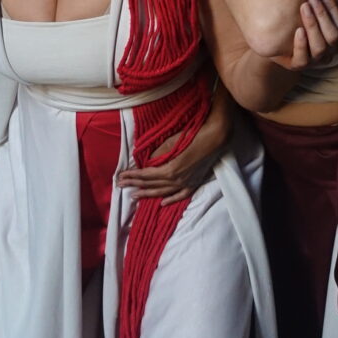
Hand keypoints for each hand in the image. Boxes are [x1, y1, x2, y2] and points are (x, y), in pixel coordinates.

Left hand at [116, 89, 233, 204]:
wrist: (216, 137)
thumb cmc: (194, 135)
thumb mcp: (171, 142)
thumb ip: (158, 154)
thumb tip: (146, 163)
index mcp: (170, 169)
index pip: (146, 175)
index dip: (132, 176)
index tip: (120, 176)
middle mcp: (177, 180)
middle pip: (152, 184)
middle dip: (134, 184)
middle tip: (120, 185)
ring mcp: (186, 183)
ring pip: (163, 191)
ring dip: (147, 193)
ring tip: (134, 195)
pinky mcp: (194, 182)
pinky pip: (180, 195)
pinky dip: (171, 199)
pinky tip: (162, 203)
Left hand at [283, 0, 337, 69]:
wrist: (276, 42)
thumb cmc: (299, 26)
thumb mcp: (316, 18)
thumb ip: (331, 11)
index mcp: (337, 40)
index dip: (335, 9)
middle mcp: (329, 52)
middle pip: (333, 36)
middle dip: (322, 14)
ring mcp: (314, 61)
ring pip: (319, 47)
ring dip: (312, 25)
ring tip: (304, 7)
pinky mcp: (298, 66)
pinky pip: (302, 59)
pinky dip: (301, 44)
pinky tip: (298, 30)